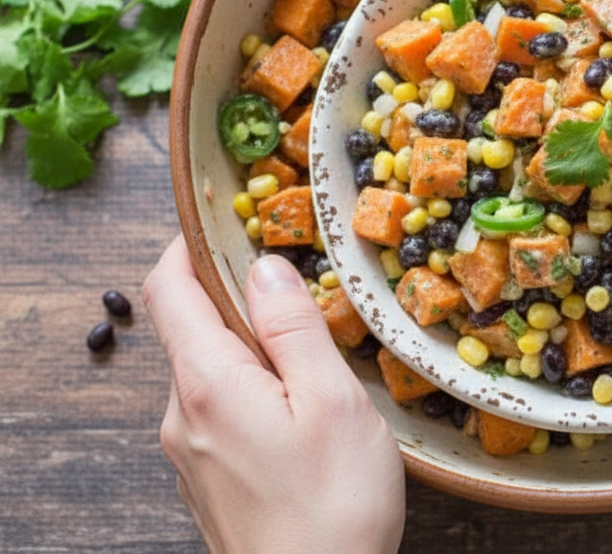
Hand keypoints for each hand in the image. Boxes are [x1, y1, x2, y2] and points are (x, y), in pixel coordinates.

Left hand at [143, 237, 405, 553]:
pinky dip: (254, 386)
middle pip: (190, 326)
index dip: (189, 243)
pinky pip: (220, 408)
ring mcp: (190, 451)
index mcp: (206, 382)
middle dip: (236, 294)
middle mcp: (182, 414)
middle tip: (299, 283)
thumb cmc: (333, 506)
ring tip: (315, 351)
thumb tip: (266, 267)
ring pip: (210, 370)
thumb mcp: (331, 400)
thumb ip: (293, 328)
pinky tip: (304, 407)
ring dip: (252, 345)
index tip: (226, 217)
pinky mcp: (209, 478)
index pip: (169, 288)